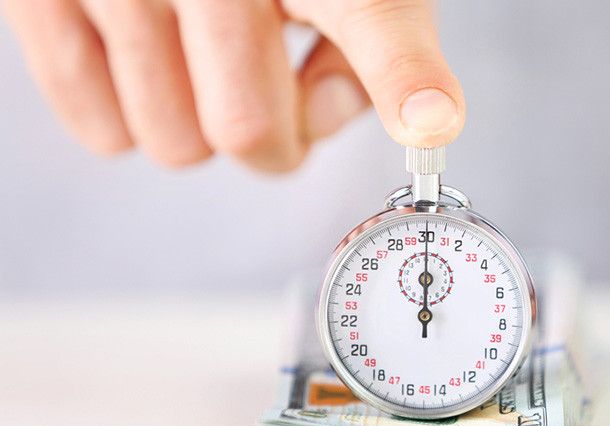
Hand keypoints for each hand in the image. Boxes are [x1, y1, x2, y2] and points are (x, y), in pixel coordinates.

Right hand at [2, 0, 464, 171]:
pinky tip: (156, 61)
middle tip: (274, 88)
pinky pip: (102, 130)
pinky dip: (137, 120)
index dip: (402, 74)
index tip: (431, 119)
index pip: (371, 18)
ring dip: (204, 129)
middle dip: (277, 139)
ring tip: (209, 59)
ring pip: (175, 146)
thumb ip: (379, 52)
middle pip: (248, 134)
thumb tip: (339, 120)